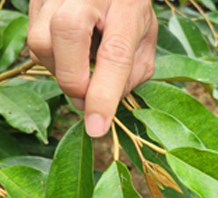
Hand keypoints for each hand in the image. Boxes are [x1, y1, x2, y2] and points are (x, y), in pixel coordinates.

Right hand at [27, 0, 157, 137]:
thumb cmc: (130, 10)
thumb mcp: (146, 39)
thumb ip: (134, 72)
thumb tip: (106, 103)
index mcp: (127, 6)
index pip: (115, 54)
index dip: (104, 95)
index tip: (96, 127)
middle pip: (66, 36)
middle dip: (74, 80)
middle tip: (87, 97)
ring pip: (41, 42)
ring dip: (61, 70)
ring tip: (82, 67)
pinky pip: (33, 40)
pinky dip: (52, 58)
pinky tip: (70, 52)